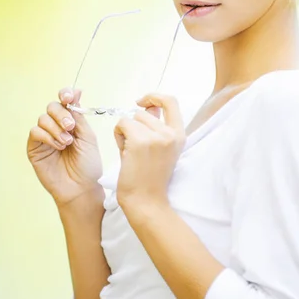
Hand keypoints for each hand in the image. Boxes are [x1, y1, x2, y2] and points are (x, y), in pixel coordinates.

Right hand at [27, 88, 102, 206]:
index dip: (65, 94)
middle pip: (52, 106)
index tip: (69, 97)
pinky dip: (48, 136)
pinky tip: (58, 147)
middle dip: (62, 114)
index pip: (64, 101)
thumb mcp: (88, 137)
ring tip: (67, 143)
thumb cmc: (88, 165)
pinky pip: (35, 131)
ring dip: (56, 128)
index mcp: (71, 122)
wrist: (81, 188)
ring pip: (43, 118)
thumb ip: (79, 116)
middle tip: (70, 127)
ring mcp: (45, 137)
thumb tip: (76, 91)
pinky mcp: (35, 148)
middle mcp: (57, 127)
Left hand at [113, 93, 185, 209]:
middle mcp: (171, 133)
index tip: (142, 102)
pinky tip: (124, 153)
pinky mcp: (140, 141)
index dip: (154, 96)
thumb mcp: (161, 149)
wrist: (146, 201)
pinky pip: (122, 125)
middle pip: (144, 112)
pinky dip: (118, 136)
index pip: (171, 100)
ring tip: (130, 152)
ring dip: (125, 132)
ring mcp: (156, 136)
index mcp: (179, 135)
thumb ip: (156, 127)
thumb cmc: (149, 178)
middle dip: (134, 125)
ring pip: (131, 118)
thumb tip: (147, 107)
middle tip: (134, 147)